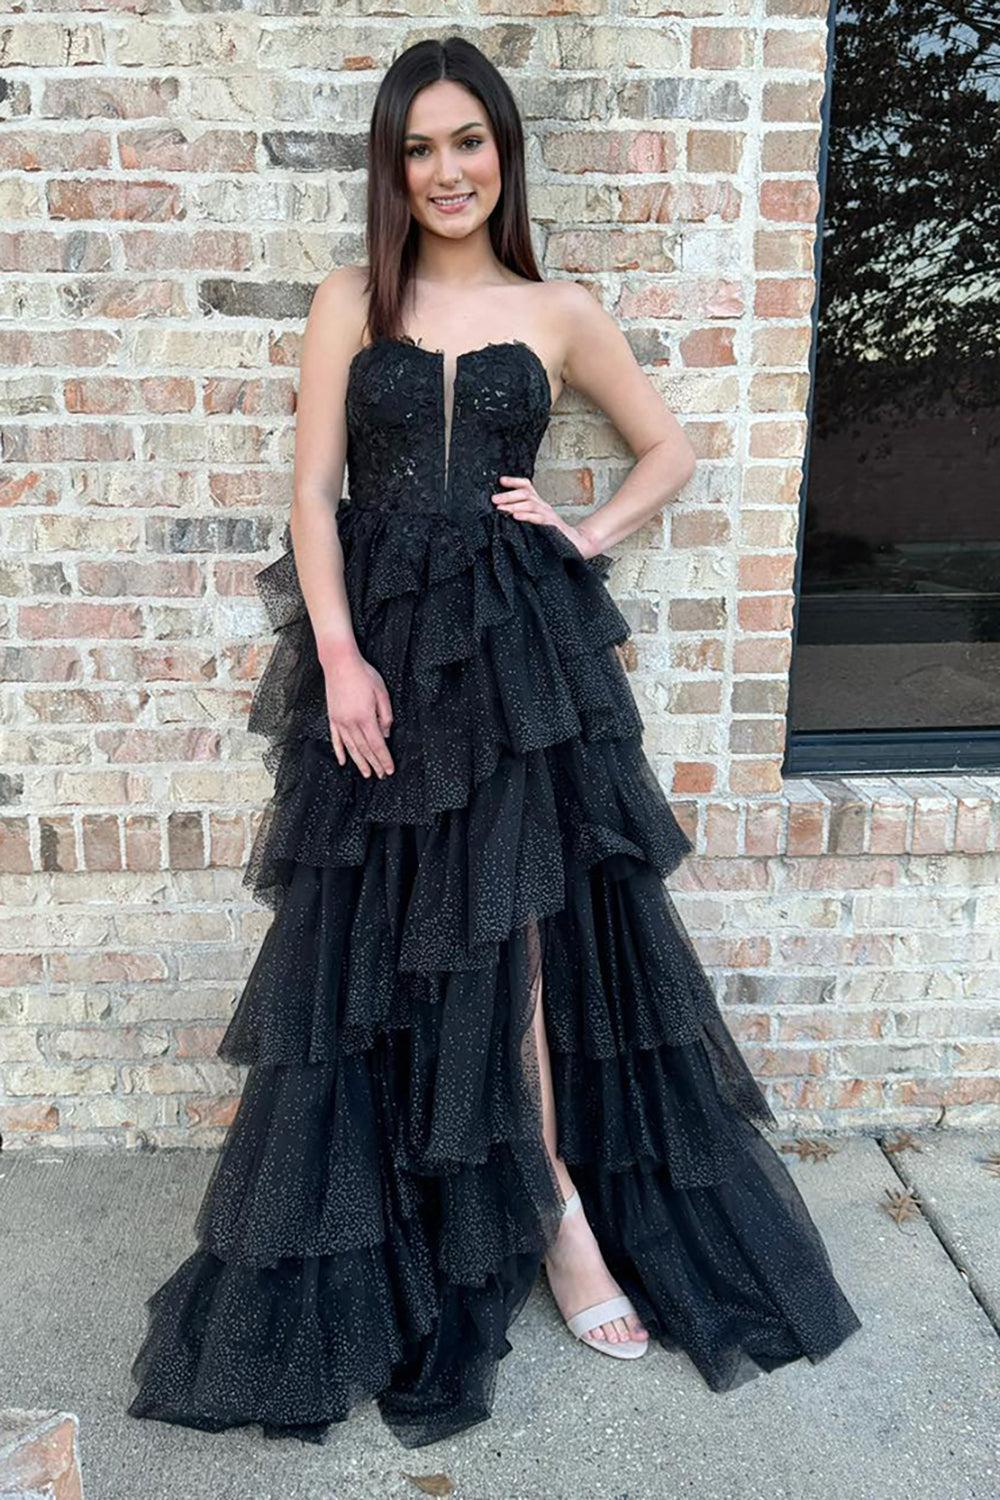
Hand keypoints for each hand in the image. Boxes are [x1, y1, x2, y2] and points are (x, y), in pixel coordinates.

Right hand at [321, 647, 393, 778]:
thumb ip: (386, 715)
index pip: (377, 744)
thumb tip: (386, 734)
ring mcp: (340, 721)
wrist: (340, 663)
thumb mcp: (382, 693)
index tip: (389, 769)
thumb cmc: (363, 675)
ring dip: (359, 762)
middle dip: (374, 764)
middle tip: (381, 775)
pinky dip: (340, 752)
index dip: (384, 759)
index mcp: (366, 717)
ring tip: (366, 773)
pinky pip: (336, 739)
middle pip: (365, 749)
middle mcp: (351, 723)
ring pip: (351, 748)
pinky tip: (343, 761)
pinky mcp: (332, 718)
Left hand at [491, 476, 594, 558]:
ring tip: (501, 508)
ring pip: (530, 504)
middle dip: (508, 495)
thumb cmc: (554, 533)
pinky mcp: (552, 526)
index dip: (514, 481)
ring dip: (514, 505)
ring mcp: (548, 515)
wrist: (576, 543)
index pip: (527, 486)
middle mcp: (543, 506)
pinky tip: (516, 517)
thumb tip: (503, 511)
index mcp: (538, 503)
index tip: (500, 481)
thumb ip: (524, 514)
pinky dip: (526, 516)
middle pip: (525, 493)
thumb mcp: (537, 520)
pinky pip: (538, 518)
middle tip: (494, 499)